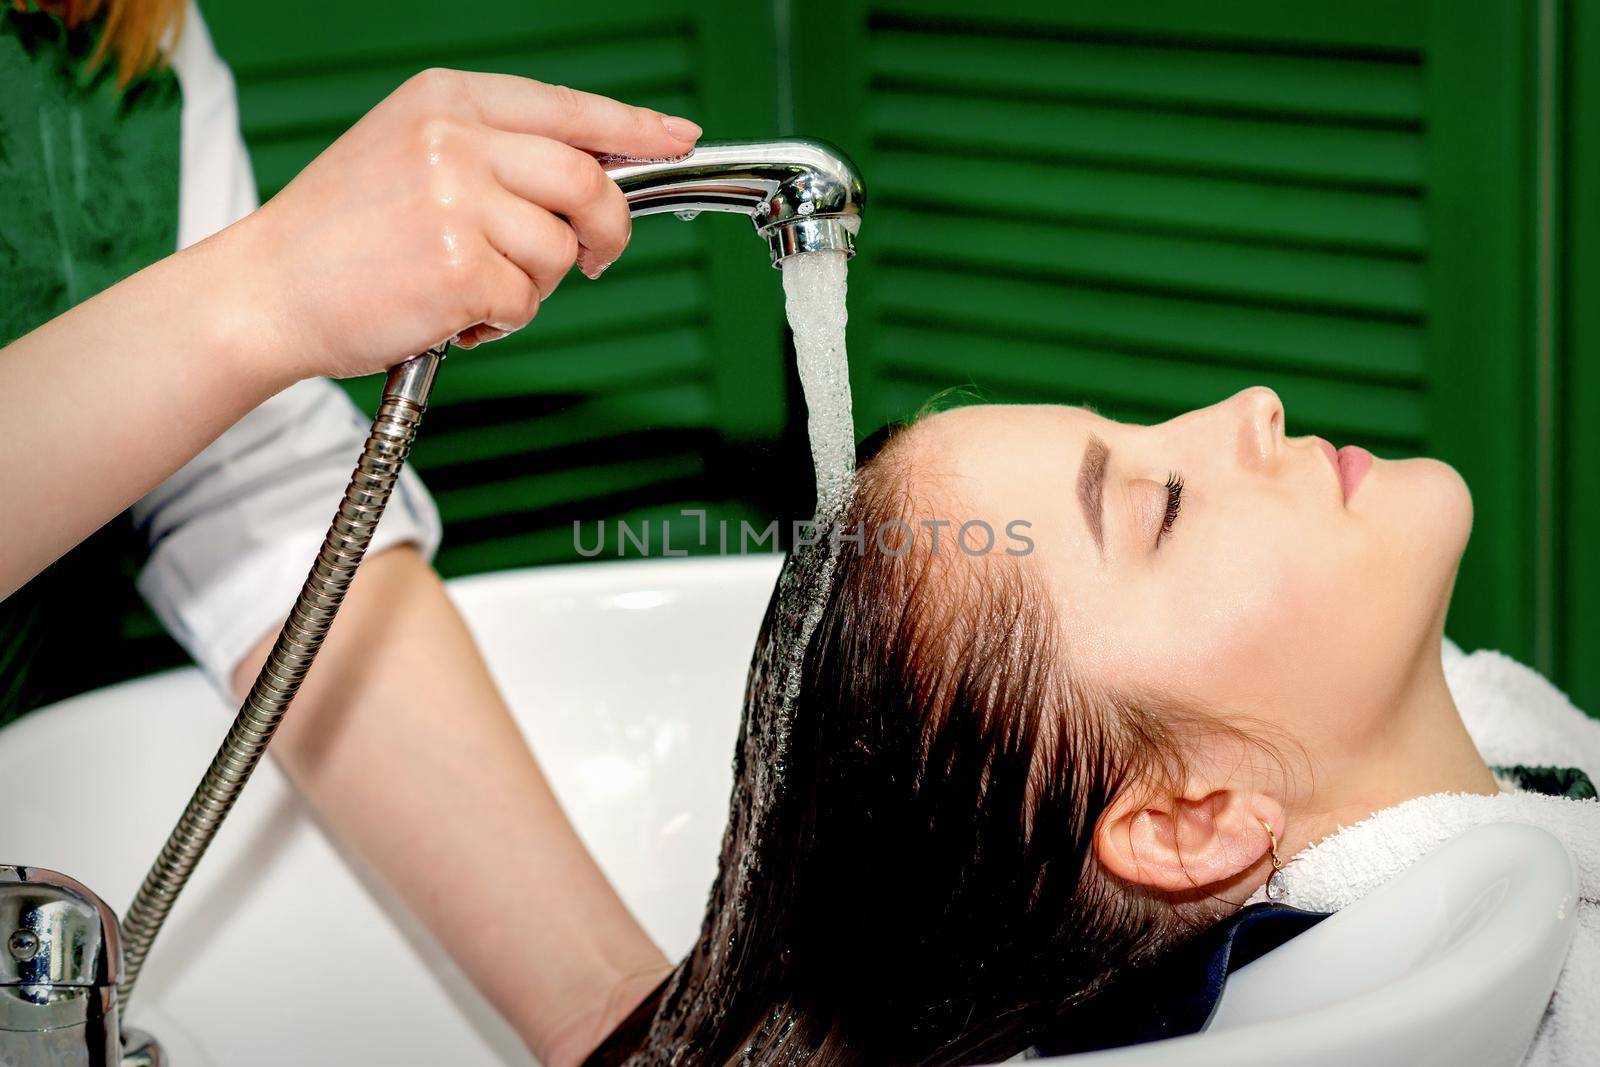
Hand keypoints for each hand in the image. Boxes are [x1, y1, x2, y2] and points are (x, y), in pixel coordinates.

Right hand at [222, 69, 701, 381]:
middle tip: (595, 259)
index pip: (567, 108)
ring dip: (533, 286)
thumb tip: (594, 171)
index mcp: (446, 101)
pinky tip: (451, 314)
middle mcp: (453, 140)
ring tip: (471, 289)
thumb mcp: (411, 153)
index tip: (674, 138)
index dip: (632, 129)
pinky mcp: (459, 268)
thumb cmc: (339, 235)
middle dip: (606, 231)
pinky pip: (525, 301)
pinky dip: (500, 321)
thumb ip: (497, 151)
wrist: (266, 291)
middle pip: (586, 182)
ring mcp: (456, 202)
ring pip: (560, 251)